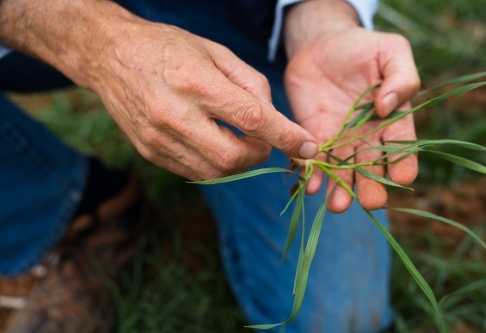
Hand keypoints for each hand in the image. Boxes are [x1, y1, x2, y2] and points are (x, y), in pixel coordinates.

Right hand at [88, 22, 319, 179]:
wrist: (109, 56)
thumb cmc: (167, 47)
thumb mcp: (213, 51)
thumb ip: (249, 83)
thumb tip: (273, 118)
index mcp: (196, 83)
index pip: (252, 119)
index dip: (287, 136)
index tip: (309, 147)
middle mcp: (174, 115)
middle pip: (233, 157)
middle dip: (259, 154)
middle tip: (262, 139)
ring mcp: (158, 138)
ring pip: (214, 172)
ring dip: (238, 162)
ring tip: (236, 139)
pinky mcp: (150, 152)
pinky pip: (194, 172)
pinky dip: (214, 164)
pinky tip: (212, 142)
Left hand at [284, 2, 419, 212]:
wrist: (321, 46)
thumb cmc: (362, 48)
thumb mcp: (391, 52)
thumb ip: (401, 77)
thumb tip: (388, 105)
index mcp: (392, 119)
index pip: (401, 146)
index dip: (403, 162)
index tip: (402, 178)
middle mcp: (367, 136)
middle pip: (371, 167)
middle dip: (371, 186)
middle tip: (369, 201)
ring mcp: (340, 140)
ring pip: (342, 171)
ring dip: (339, 190)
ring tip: (337, 206)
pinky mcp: (314, 137)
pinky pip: (313, 161)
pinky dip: (311, 175)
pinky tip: (310, 187)